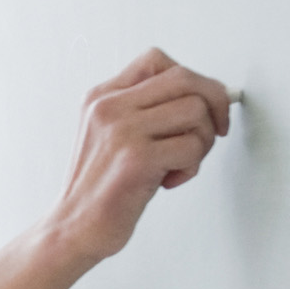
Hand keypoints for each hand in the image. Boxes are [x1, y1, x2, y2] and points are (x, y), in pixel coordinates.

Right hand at [50, 48, 232, 264]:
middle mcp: (108, 108)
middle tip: (215, 130)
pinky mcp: (136, 158)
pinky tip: (169, 180)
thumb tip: (204, 94)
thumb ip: (143, 109)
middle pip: (185, 78)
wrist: (74, 228)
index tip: (201, 105)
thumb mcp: (109, 135)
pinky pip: (192, 146)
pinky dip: (191, 167)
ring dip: (202, 142)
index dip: (190, 78)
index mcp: (100, 98)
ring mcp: (122, 131)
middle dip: (214, 103)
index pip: (155, 60)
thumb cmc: (101, 187)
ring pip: (195, 110)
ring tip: (180, 163)